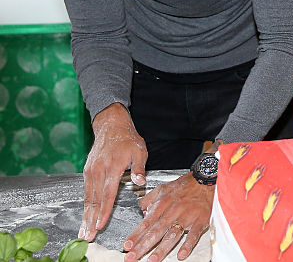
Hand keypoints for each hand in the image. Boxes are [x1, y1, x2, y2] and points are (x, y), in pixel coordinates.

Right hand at [80, 104, 147, 240]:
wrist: (111, 125)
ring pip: (88, 198)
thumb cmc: (128, 139)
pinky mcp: (87, 171)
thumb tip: (140, 182)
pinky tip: (85, 216)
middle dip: (90, 220)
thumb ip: (139, 168)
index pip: (108, 194)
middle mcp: (98, 170)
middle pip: (94, 200)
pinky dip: (85, 205)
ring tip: (83, 231)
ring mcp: (91, 171)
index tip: (100, 225)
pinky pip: (86, 191)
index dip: (104, 211)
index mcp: (113, 167)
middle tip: (87, 236)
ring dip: (85, 216)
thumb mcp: (139, 150)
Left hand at [124, 173, 214, 261]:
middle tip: (132, 257)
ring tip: (152, 260)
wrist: (206, 179)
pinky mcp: (200, 220)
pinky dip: (187, 245)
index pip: (146, 223)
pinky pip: (193, 235)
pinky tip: (181, 255)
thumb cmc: (185, 185)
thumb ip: (149, 199)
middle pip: (156, 232)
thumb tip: (141, 209)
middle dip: (142, 246)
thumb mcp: (163, 188)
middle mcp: (173, 211)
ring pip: (172, 235)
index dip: (136, 235)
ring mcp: (187, 217)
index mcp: (163, 204)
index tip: (127, 246)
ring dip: (161, 249)